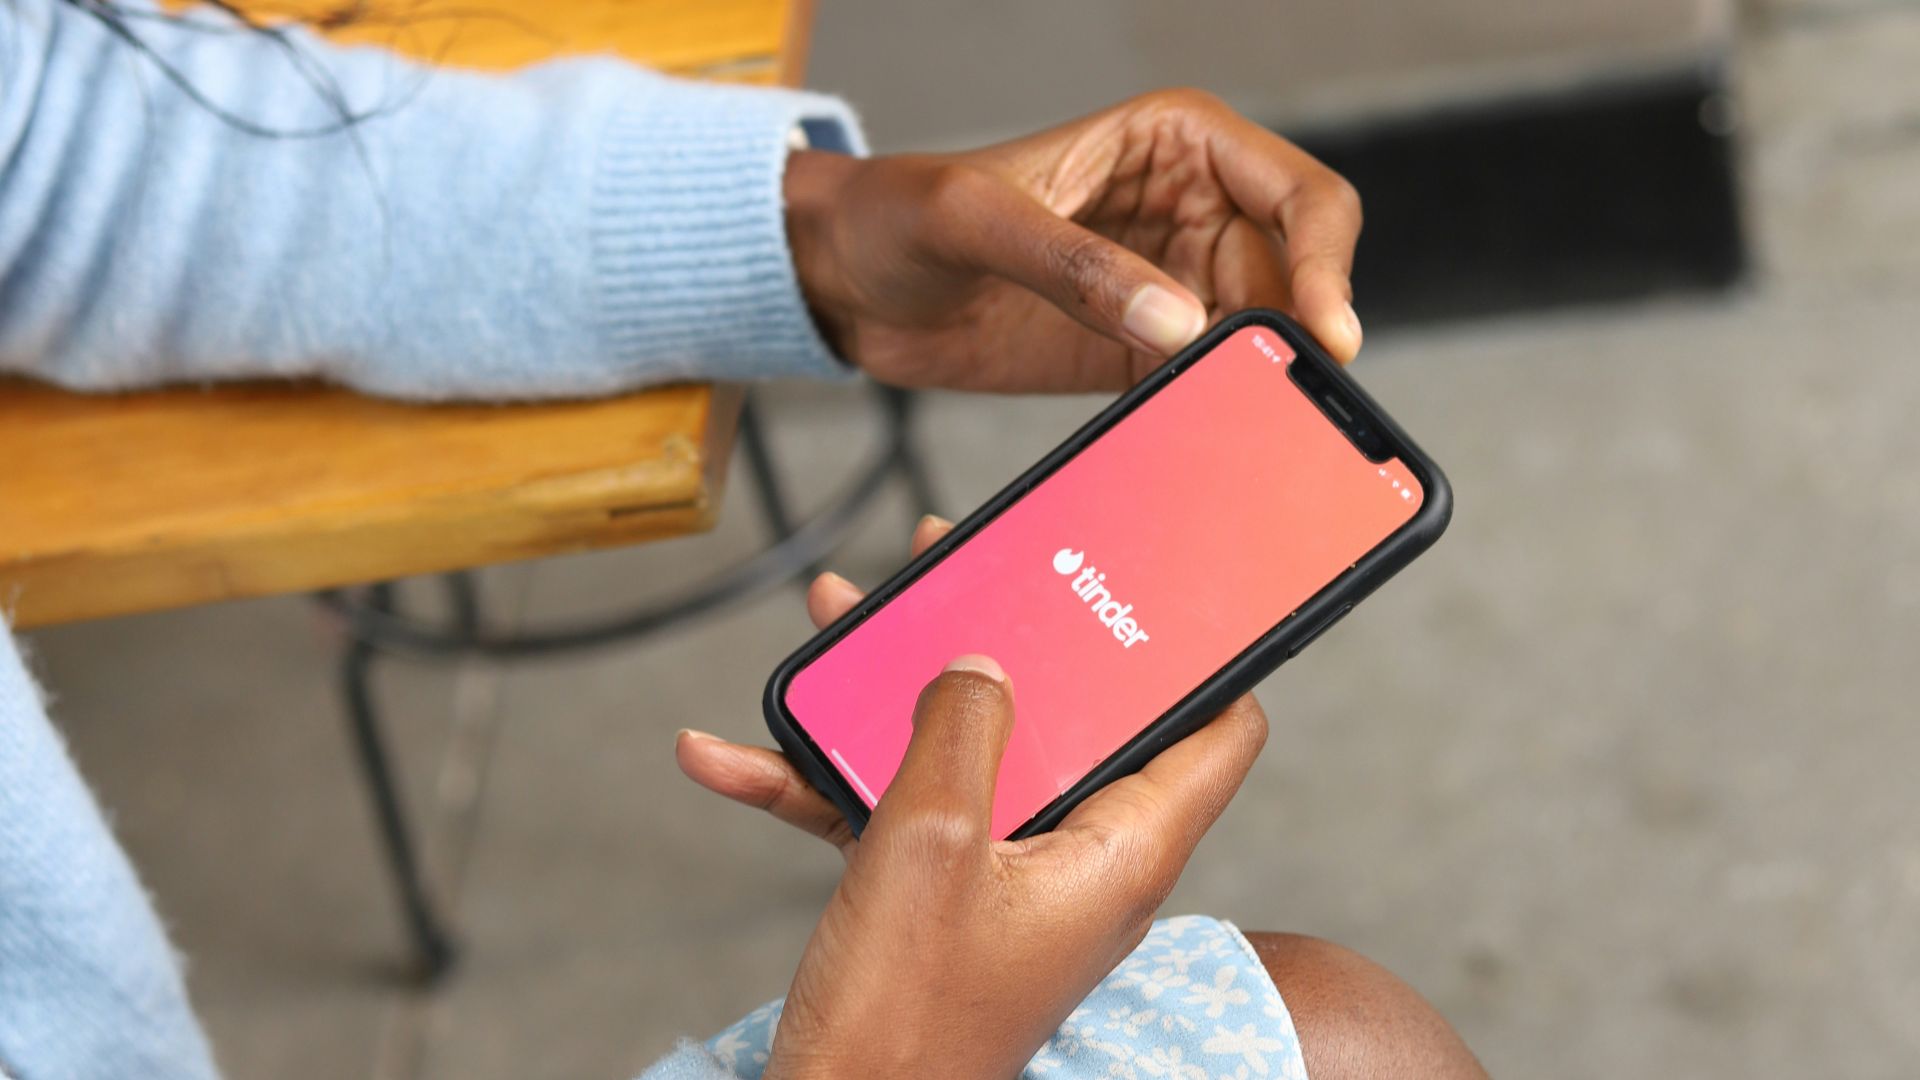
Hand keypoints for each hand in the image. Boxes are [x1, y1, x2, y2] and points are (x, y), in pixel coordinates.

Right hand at [675, 516, 1268, 860]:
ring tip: (845, 618)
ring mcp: (1009, 881)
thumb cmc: (902, 1020)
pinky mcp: (945, 901)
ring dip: (898, 694)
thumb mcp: (927, 844)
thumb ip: (960, 729)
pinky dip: (827, 781)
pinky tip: (732, 755)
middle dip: (1008, 641)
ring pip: (972, 752)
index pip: (1217, 734)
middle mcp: (1079, 861)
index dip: (1202, 657)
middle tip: (962, 570)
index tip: (1162, 591)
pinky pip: (898, 812)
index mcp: (1120, 851)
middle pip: (1071, 720)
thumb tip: (981, 661)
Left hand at [784, 88, 1362, 392]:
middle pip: (1292, 282)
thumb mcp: (974, 219)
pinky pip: (1197, 389)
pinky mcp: (1134, 354)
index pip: (1302, 196)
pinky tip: (1192, 446)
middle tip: (1278, 407)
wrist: (843, 281)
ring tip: (1235, 435)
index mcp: (1176, 146)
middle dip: (1290, 343)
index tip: (1321, 334)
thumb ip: (1073, 264)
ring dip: (1251, 390)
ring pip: (1253, 345)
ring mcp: (1168, 288)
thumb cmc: (897, 211)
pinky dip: (1204, 418)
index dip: (1327, 263)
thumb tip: (1177, 321)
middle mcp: (1190, 213)